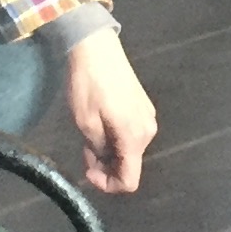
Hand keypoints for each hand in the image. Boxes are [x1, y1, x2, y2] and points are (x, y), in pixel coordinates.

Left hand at [63, 29, 158, 195]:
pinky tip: (99, 124)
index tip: (88, 172)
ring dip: (109, 151)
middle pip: (130, 165)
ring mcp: (147, 117)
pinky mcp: (143, 106)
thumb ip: (97, 149)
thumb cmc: (88, 84)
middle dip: (106, 165)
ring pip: (129, 150)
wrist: (96, 46)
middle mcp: (147, 130)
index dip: (108, 185)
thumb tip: (103, 161)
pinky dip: (115, 137)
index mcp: (134, 137)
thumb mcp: (85, 122)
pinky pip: (131, 134)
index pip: (129, 181)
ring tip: (88, 135)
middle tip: (83, 152)